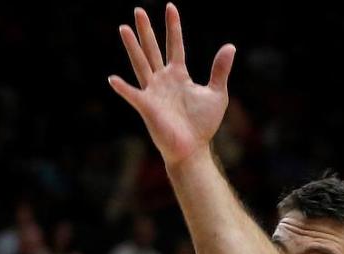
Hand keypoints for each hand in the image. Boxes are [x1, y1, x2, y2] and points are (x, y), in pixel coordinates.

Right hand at [108, 3, 234, 167]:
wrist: (193, 148)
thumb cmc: (203, 125)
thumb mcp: (217, 94)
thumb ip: (220, 70)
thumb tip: (230, 46)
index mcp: (179, 75)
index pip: (174, 45)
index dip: (173, 27)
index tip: (170, 7)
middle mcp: (163, 80)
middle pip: (152, 49)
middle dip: (146, 30)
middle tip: (138, 10)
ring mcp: (153, 92)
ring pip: (140, 63)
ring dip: (132, 47)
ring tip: (124, 28)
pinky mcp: (147, 107)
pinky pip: (133, 95)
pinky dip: (123, 88)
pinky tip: (113, 79)